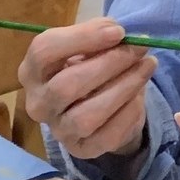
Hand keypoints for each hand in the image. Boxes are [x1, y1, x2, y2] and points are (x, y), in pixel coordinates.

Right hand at [18, 18, 155, 162]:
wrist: (103, 107)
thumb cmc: (90, 68)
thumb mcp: (89, 46)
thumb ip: (98, 36)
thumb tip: (118, 32)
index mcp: (32, 71)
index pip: (44, 50)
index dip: (82, 37)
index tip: (118, 31)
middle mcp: (38, 103)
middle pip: (66, 85)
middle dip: (110, 63)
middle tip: (140, 47)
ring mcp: (58, 130)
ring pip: (87, 115)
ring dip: (124, 87)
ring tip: (148, 66)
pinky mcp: (82, 149)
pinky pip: (108, 135)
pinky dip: (129, 112)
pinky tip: (141, 96)